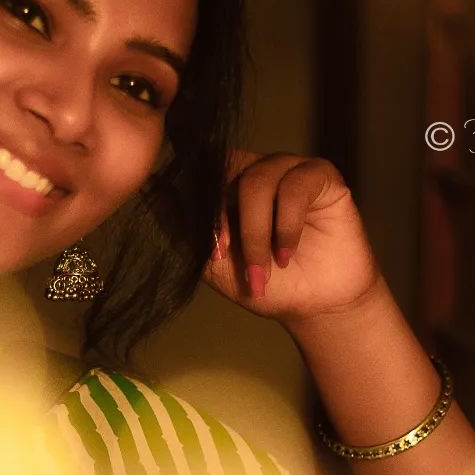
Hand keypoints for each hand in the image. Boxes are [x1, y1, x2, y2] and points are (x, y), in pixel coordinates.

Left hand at [201, 149, 383, 324]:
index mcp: (230, 187)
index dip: (202, 206)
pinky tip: (286, 252)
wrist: (316, 307)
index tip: (214, 251)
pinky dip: (286, 224)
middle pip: (227, 168)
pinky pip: (295, 185)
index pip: (204, 172)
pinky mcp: (322, 177)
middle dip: (224, 218)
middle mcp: (259, 171)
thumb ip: (188, 233)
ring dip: (256, 230)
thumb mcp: (216, 266)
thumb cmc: (269, 284)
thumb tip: (153, 197)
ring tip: (265, 266)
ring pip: (258, 180)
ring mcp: (290, 170)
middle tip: (231, 257)